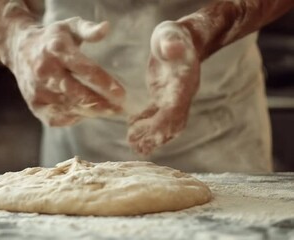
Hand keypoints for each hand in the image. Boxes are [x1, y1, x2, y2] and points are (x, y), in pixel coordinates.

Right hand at [11, 17, 124, 125]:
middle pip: (76, 93)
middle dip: (100, 103)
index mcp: (56, 50)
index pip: (84, 69)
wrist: (19, 50)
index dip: (104, 83)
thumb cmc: (52, 39)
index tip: (121, 94)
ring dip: (90, 112)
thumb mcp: (70, 27)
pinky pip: (56, 118)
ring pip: (68, 107)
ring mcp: (37, 89)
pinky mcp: (34, 104)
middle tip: (119, 109)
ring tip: (108, 112)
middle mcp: (45, 71)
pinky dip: (73, 118)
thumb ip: (89, 29)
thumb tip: (106, 28)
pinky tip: (86, 114)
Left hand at [127, 21, 199, 154]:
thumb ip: (170, 41)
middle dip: (156, 136)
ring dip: (152, 137)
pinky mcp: (165, 99)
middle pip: (174, 122)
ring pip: (168, 125)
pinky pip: (158, 118)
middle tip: (135, 144)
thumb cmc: (172, 35)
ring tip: (134, 145)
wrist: (183, 39)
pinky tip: (131, 129)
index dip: (162, 121)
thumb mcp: (170, 33)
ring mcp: (175, 98)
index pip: (176, 106)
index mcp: (184, 80)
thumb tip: (171, 48)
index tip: (145, 132)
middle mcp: (182, 94)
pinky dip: (146, 126)